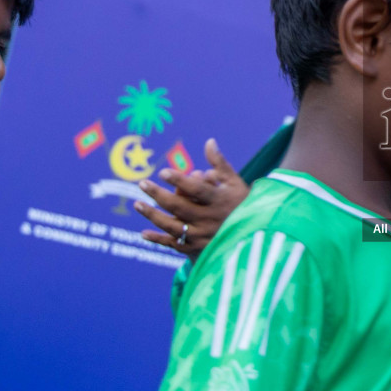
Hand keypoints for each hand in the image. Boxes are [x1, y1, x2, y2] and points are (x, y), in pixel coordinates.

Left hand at [136, 139, 248, 259]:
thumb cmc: (242, 204)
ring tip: (137, 204)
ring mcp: (202, 236)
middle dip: (159, 195)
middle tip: (142, 184)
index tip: (163, 172)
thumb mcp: (235, 183)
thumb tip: (209, 141)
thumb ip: (220, 163)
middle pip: (179, 207)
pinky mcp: (197, 248)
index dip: (179, 181)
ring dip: (153, 216)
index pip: (197, 189)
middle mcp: (210, 219)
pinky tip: (143, 233)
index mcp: (220, 201)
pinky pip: (174, 244)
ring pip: (173, 227)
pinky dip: (159, 240)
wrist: (253, 237)